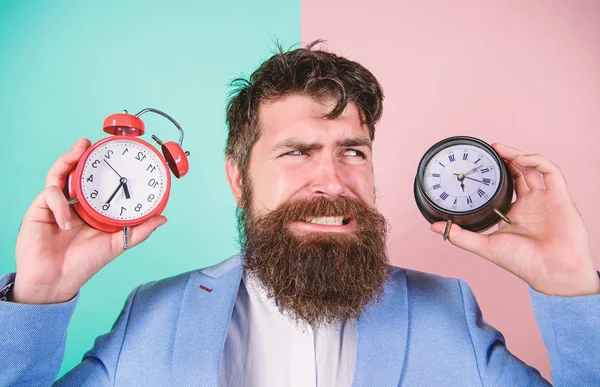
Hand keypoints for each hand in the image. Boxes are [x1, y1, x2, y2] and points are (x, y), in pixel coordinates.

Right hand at [13, 139, 166, 303]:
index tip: (115, 152)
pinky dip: (60, 205)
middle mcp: (73, 202)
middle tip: (91, 142)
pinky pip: (50, 195)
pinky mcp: (39, 210)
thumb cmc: (84, 263)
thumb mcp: (116, 244)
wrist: (56, 281)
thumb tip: (162, 218)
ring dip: (68, 159)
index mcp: (91, 208)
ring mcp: (55, 205)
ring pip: (58, 174)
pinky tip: (68, 223)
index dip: (103, 166)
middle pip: (74, 171)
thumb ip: (138, 231)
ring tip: (79, 149)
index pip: (96, 181)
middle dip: (81, 154)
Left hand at [431, 143, 598, 295]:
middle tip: (489, 149)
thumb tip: (434, 227)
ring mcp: (546, 198)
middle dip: (505, 158)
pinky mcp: (560, 196)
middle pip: (519, 171)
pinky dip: (536, 161)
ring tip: (499, 149)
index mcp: (515, 211)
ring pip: (533, 167)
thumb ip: (460, 235)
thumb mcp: (485, 246)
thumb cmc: (523, 263)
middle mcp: (531, 202)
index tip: (477, 163)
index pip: (504, 184)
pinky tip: (520, 159)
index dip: (494, 171)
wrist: (551, 271)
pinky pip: (550, 171)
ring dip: (517, 155)